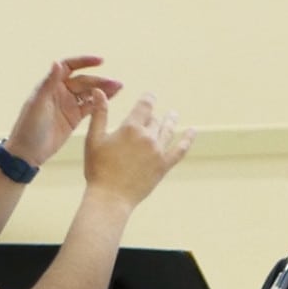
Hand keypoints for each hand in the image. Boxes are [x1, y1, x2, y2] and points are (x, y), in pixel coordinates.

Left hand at [3, 56, 122, 165]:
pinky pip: (90, 107)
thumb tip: (57, 62)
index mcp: (50, 85)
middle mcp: (60, 92)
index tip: (100, 61)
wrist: (28, 152)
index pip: (69, 67)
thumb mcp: (38, 104)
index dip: (84, 62)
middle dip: (100, 80)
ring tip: (119, 88)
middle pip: (84, 81)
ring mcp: (68, 105)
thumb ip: (49, 83)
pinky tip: (111, 100)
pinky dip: (101, 103)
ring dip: (103, 90)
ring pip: (89, 93)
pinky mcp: (74, 118)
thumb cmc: (28, 127)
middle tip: (116, 83)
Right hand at [83, 91, 193, 207]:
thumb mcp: (94, 138)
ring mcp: (158, 152)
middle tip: (150, 116)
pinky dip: (188, 139)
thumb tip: (99, 91)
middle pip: (154, 120)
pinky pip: (180, 150)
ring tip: (174, 115)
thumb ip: (100, 113)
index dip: (148, 98)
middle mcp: (147, 137)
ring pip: (168, 130)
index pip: (145, 105)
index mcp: (130, 128)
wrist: (111, 197)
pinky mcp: (164, 166)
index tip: (150, 96)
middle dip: (152, 116)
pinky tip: (193, 132)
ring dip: (171, 121)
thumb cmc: (98, 168)